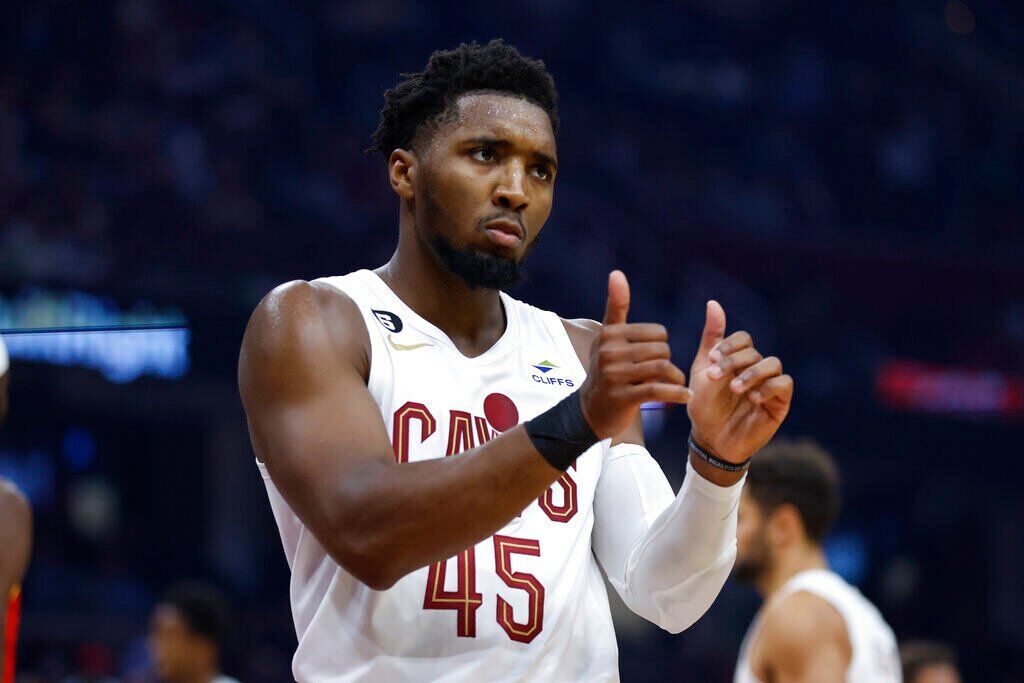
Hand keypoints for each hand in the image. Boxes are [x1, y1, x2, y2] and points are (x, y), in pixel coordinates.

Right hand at [580, 271, 690, 438]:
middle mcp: (609, 352)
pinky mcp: (623, 397)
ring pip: (662, 368)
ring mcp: (615, 375)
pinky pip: (659, 390)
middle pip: (662, 349)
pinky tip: (686, 397)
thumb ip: (616, 306)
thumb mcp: (607, 337)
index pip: (657, 332)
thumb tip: (617, 273)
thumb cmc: (605, 370)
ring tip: (676, 384)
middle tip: (663, 375)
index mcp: (610, 334)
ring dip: (675, 378)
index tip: (653, 357)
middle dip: (668, 362)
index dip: (661, 345)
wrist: (589, 411)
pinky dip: (677, 393)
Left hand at [686, 301, 792, 461]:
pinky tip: (752, 398)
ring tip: (735, 389)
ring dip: (751, 373)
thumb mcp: (702, 369)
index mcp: (738, 358)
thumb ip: (711, 338)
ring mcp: (769, 384)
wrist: (710, 439)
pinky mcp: (780, 402)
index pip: (743, 338)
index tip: (712, 359)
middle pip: (753, 351)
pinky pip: (784, 384)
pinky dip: (768, 387)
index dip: (729, 346)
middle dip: (732, 362)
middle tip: (714, 377)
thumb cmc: (705, 406)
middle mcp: (756, 368)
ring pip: (772, 363)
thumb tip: (713, 302)